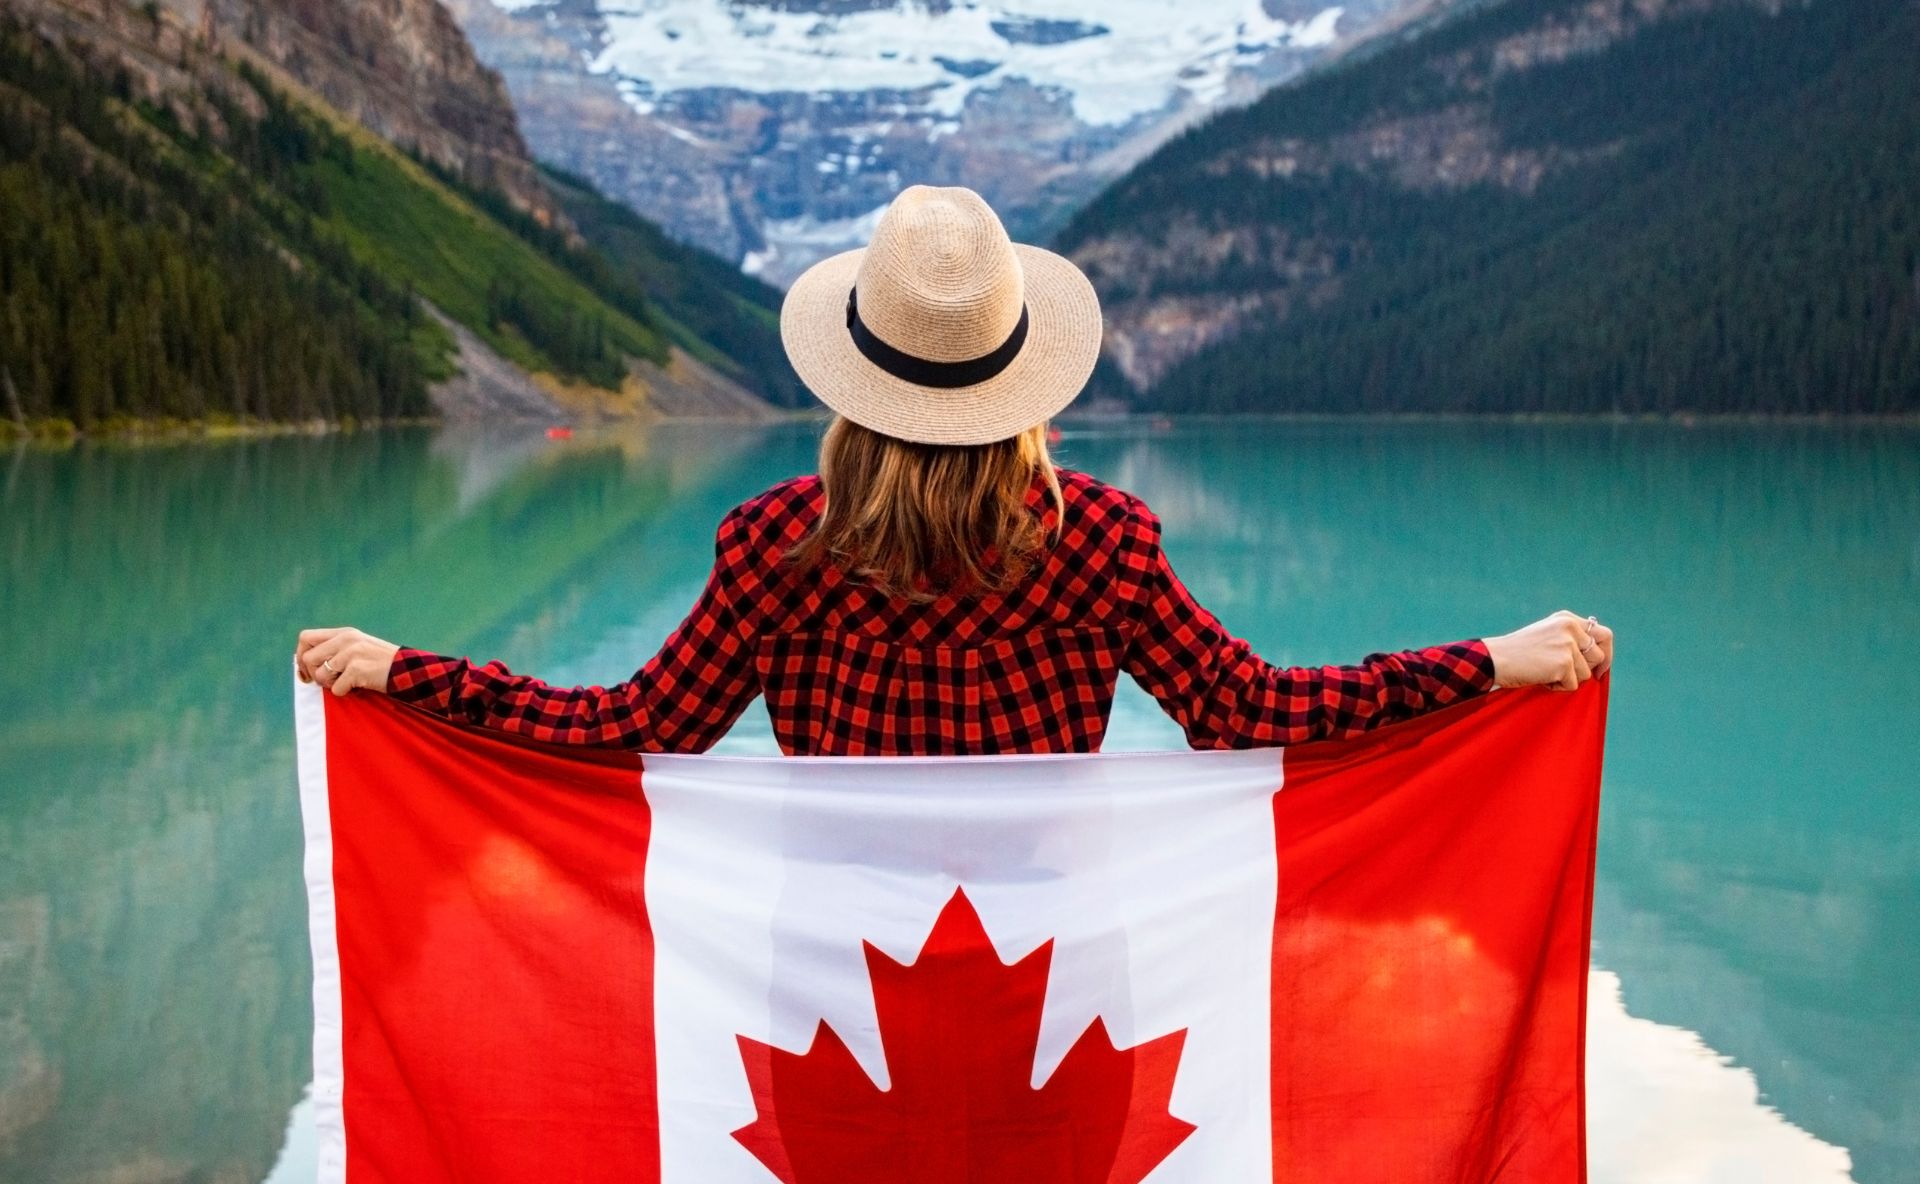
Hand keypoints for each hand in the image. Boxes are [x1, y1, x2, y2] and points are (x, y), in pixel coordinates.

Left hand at [295, 626, 400, 696]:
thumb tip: (304, 663)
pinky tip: (357, 688)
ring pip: (320, 675)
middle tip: (327, 681)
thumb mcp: (358, 647)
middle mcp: (346, 639)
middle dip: (313, 674)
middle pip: (308, 658)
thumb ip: (335, 649)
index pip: (305, 637)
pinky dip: (344, 693)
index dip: (300, 656)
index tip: (307, 671)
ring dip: (330, 685)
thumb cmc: (381, 664)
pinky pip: (336, 689)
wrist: (409, 671)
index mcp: (344, 633)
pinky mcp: (357, 670)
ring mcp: (352, 654)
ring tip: (346, 683)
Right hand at [1483, 610, 1613, 691]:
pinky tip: (1540, 679)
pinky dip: (1557, 688)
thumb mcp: (1546, 635)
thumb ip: (1569, 639)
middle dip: (1590, 669)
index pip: (1602, 634)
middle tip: (1574, 676)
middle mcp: (1570, 627)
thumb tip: (1597, 658)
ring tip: (1545, 673)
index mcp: (1566, 619)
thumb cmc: (1517, 652)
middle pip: (1599, 654)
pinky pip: (1572, 685)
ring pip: (1586, 673)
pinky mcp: (1564, 662)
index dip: (1605, 652)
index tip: (1600, 667)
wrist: (1496, 659)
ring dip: (1568, 679)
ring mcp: (1568, 644)